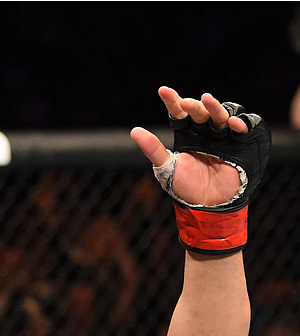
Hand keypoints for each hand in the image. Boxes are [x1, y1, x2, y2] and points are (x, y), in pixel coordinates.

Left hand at [131, 89, 248, 207]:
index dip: (172, 101)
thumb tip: (134, 131)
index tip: (163, 90)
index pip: (179, 114)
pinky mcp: (237, 144)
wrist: (207, 206)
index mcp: (186, 136)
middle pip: (200, 112)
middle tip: (186, 103)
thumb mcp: (167, 168)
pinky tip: (232, 123)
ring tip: (207, 99)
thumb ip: (153, 149)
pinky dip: (238, 124)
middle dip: (194, 105)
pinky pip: (241, 129)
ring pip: (219, 116)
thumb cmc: (185, 188)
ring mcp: (221, 138)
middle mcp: (204, 133)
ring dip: (214, 107)